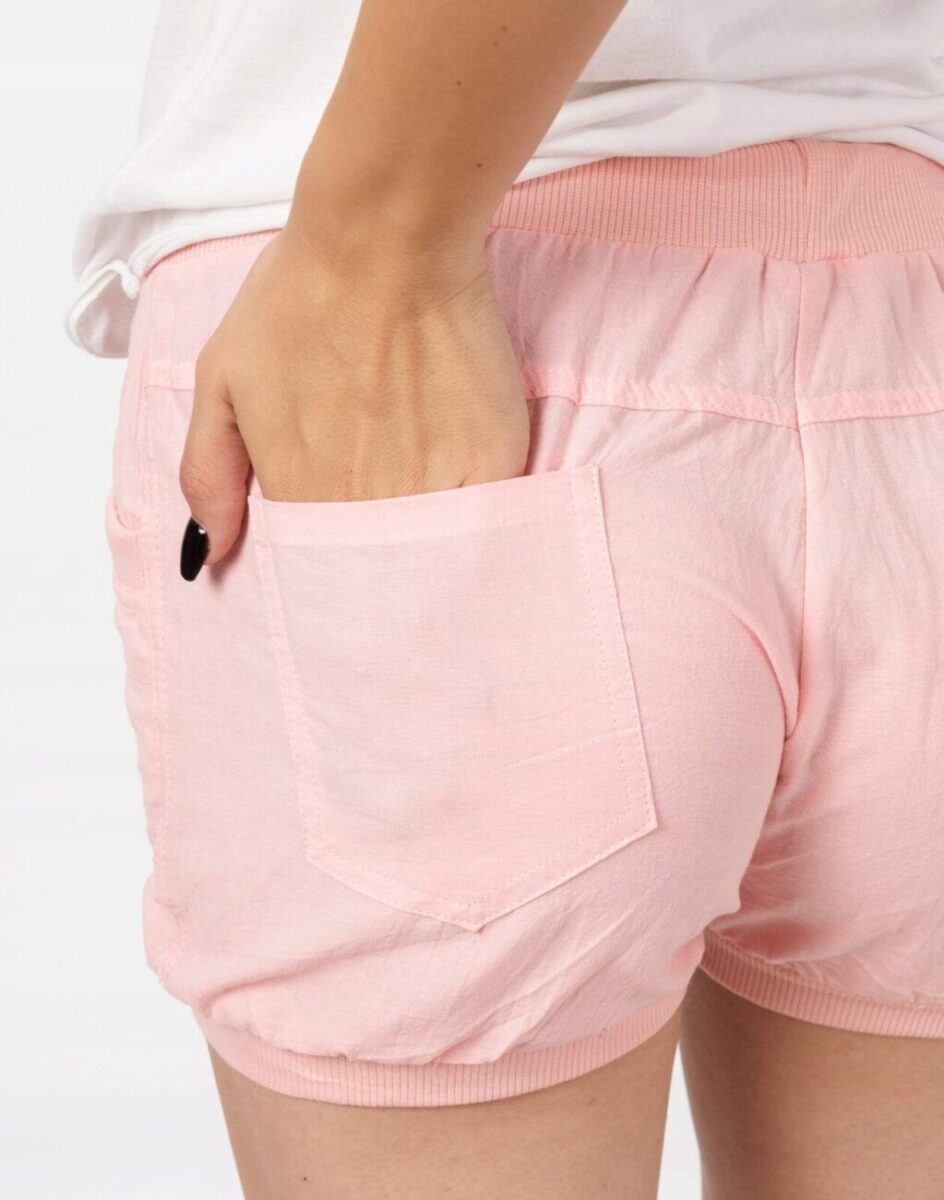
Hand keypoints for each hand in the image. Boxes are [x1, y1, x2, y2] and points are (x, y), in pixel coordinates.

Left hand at [178, 220, 529, 572]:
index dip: (324, 560)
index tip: (333, 546)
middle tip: (380, 514)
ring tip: (420, 499)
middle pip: (376, 568)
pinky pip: (486, 519)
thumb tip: (208, 552)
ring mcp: (434, 486)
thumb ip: (207, 474)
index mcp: (300, 492)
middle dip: (375, 567)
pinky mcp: (492, 460)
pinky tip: (463, 490)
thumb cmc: (300, 297)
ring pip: (431, 551)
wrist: (386, 242)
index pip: (314, 566)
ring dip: (426, 547)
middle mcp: (367, 503)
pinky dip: (474, 520)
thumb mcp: (221, 379)